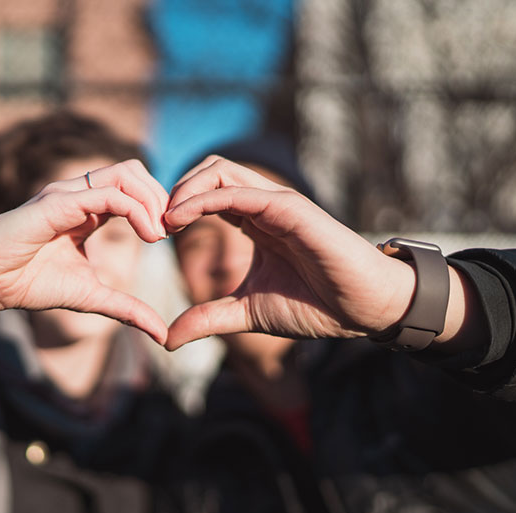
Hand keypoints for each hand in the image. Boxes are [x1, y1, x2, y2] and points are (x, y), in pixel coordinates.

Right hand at [0, 160, 169, 343]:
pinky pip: (106, 194)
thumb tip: (162, 335)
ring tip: (159, 233)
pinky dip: (135, 209)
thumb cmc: (30, 283)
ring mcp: (67, 194)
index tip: (173, 235)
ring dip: (151, 199)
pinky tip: (147, 235)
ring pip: (124, 173)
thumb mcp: (91, 298)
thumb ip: (127, 309)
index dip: (159, 206)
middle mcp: (79, 194)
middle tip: (172, 230)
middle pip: (134, 171)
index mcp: (88, 209)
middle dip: (161, 197)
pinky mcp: (56, 203)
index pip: (134, 187)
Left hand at [163, 157, 416, 349]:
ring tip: (164, 221)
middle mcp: (263, 204)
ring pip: (220, 170)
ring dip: (184, 189)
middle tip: (154, 224)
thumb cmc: (315, 305)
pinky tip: (180, 220)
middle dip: (175, 189)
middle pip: (209, 170)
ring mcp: (277, 203)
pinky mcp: (290, 208)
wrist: (363, 309)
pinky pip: (238, 192)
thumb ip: (208, 318)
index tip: (153, 234)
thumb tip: (167, 339)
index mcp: (254, 221)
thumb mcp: (247, 312)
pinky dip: (203, 199)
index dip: (176, 206)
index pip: (206, 192)